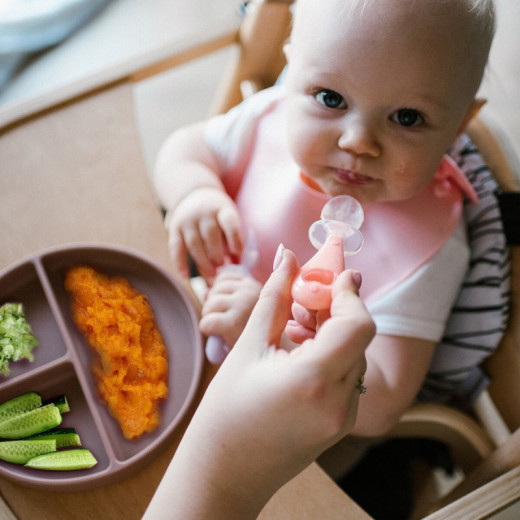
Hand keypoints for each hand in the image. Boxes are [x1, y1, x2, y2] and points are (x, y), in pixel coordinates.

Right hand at [143, 247, 373, 519]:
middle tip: (308, 294)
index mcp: (314, 381)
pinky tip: (302, 350)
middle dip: (337, 307)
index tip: (334, 274)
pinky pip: (348, 376)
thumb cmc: (226, 410)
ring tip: (298, 324)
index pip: (357, 325)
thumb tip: (287, 257)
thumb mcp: (248, 346)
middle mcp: (340, 403)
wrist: (225, 471)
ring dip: (334, 331)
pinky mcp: (342, 424)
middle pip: (358, 337)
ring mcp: (344, 417)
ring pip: (355, 355)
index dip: (348, 293)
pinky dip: (332, 354)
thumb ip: (274, 297)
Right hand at [165, 187, 242, 279]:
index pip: (229, 222)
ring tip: (211, 273)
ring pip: (194, 244)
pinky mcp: (175, 228)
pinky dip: (179, 263)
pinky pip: (176, 247)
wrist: (195, 194)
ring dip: (202, 262)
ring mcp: (187, 220)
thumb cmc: (219, 215)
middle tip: (221, 266)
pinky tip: (185, 275)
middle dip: (216, 254)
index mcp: (222, 210)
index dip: (234, 238)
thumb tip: (239, 262)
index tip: (237, 252)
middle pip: (210, 235)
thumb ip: (234, 238)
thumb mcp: (229, 218)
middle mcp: (204, 213)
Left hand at [199, 266, 261, 347]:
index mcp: (256, 285)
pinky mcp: (234, 323)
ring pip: (210, 304)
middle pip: (215, 289)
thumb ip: (228, 297)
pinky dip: (207, 329)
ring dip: (210, 317)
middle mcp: (251, 290)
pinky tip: (218, 335)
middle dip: (214, 305)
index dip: (221, 293)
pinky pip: (207, 322)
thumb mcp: (249, 310)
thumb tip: (205, 292)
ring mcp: (243, 305)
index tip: (228, 308)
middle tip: (225, 322)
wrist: (273, 359)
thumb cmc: (260, 336)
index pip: (224, 277)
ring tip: (222, 329)